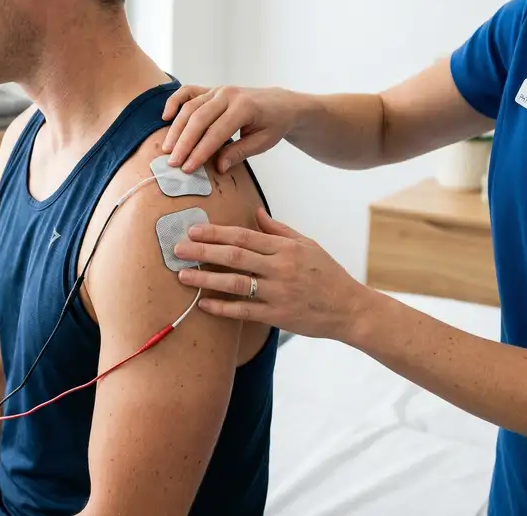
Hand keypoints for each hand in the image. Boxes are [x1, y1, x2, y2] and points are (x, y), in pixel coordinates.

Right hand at [160, 85, 298, 173]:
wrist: (280, 103)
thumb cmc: (273, 124)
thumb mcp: (262, 142)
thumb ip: (239, 152)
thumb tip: (218, 167)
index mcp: (244, 108)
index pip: (217, 133)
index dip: (200, 152)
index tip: (188, 168)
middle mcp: (228, 95)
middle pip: (199, 119)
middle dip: (184, 143)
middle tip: (173, 163)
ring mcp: (218, 90)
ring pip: (190, 107)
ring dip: (176, 129)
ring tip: (168, 149)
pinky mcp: (211, 89)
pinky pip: (188, 92)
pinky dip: (174, 102)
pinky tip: (165, 117)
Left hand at [173, 208, 367, 341]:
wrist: (349, 308)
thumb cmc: (327, 274)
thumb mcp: (307, 245)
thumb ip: (279, 230)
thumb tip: (255, 212)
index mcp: (286, 247)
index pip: (244, 236)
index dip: (216, 232)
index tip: (193, 230)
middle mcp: (280, 268)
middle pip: (234, 256)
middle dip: (203, 252)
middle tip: (177, 249)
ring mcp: (278, 292)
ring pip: (235, 283)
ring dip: (206, 279)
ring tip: (182, 276)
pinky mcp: (277, 315)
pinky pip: (244, 311)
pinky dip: (222, 307)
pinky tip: (203, 303)